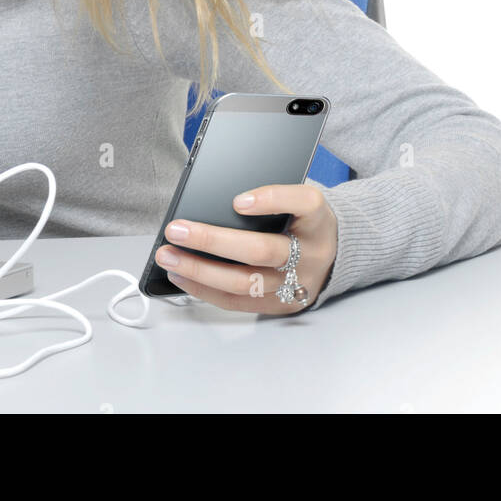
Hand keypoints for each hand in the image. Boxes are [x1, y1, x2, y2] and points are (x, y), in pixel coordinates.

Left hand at [154, 183, 337, 314]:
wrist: (332, 253)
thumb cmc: (302, 219)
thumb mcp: (296, 199)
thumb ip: (269, 195)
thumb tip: (211, 196)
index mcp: (317, 216)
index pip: (303, 203)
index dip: (270, 200)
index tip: (238, 200)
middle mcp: (311, 252)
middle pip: (262, 249)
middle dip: (213, 240)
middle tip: (177, 229)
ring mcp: (297, 283)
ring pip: (246, 281)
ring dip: (200, 270)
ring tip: (169, 256)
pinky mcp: (282, 305)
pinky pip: (239, 302)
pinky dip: (206, 290)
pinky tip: (182, 276)